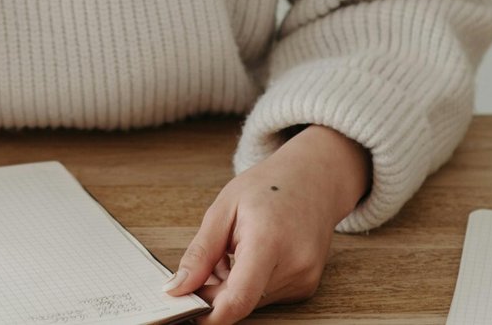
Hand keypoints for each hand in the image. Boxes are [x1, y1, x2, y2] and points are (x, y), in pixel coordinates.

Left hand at [163, 126, 370, 323]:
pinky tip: (250, 257)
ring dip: (231, 287)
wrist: (314, 179)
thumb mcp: (223, 209)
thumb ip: (200, 253)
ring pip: (252, 301)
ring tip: (232, 250)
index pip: (238, 298)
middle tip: (204, 265)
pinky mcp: (306, 287)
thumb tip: (177, 288)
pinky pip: (266, 297)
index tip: (186, 311)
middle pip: (241, 301)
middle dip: (214, 293)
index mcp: (269, 242)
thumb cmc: (268, 186)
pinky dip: (249, 284)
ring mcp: (304, 279)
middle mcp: (293, 266)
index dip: (209, 315)